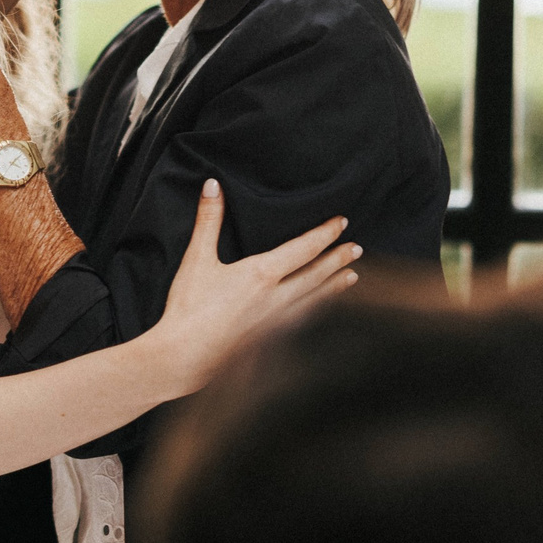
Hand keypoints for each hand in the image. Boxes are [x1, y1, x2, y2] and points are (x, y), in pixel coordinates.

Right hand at [147, 185, 360, 396]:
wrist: (184, 356)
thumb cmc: (189, 308)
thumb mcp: (197, 258)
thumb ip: (208, 220)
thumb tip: (213, 185)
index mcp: (262, 274)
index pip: (304, 248)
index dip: (325, 233)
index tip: (341, 222)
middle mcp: (277, 298)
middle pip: (317, 275)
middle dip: (338, 259)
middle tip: (357, 249)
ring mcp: (276, 323)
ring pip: (314, 300)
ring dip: (335, 286)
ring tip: (352, 277)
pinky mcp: (269, 341)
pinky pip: (303, 321)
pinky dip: (318, 311)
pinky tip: (320, 310)